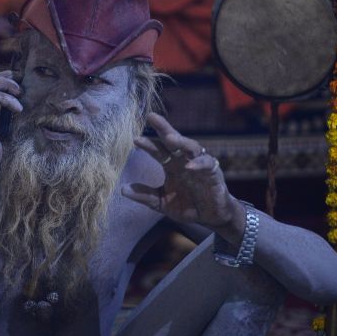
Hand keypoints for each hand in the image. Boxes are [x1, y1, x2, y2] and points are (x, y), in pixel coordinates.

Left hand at [122, 113, 238, 228]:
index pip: (158, 150)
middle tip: (152, 117)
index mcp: (171, 165)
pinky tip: (189, 166)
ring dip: (181, 141)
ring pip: (191, 147)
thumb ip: (145, 195)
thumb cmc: (188, 206)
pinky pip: (207, 164)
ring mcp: (199, 165)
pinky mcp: (213, 173)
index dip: (148, 144)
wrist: (211, 218)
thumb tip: (122, 189)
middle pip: (174, 140)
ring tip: (170, 138)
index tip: (135, 139)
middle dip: (164, 128)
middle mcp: (184, 160)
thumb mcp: (162, 202)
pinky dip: (199, 164)